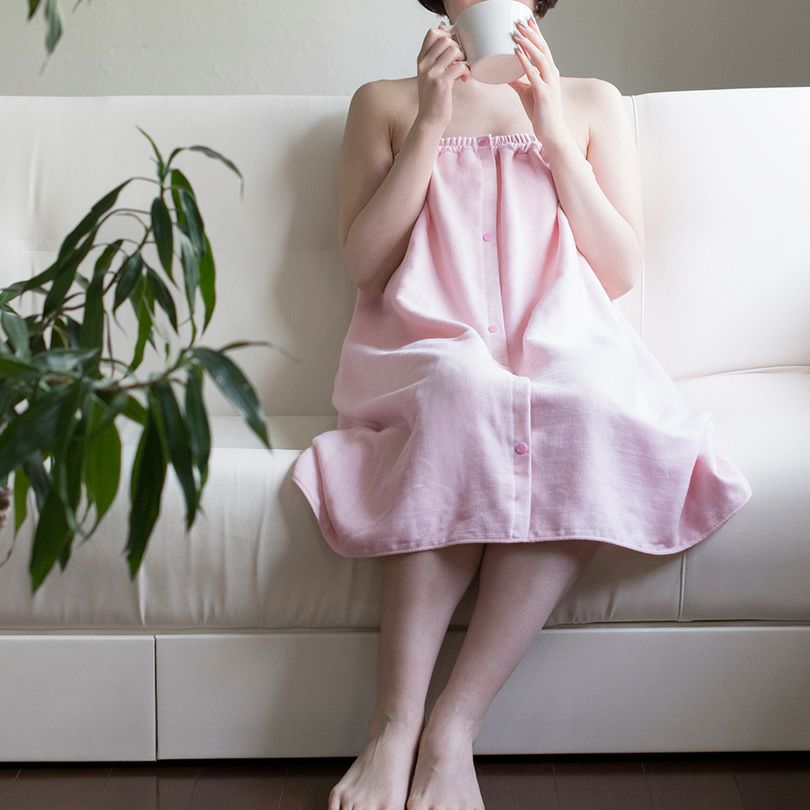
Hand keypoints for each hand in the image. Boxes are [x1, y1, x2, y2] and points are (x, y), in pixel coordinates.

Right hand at [414, 22, 471, 130]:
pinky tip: (464, 79)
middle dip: (458, 47)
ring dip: (463, 58)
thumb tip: (444, 29)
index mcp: (421, 60)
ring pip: (453, 50)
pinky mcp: (441, 83)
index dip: (446, 34)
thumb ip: (436, 55)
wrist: (429, 120)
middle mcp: (424, 64)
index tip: (454, 46)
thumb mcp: (430, 74)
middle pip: (445, 39)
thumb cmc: (433, 98)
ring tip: (462, 69)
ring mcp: (432, 73)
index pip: (432, 33)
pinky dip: (466, 71)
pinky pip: (460, 66)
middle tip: (460, 61)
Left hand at [507, 17, 569, 147]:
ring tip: (516, 33)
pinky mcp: (544, 94)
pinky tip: (517, 53)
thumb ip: (517, 81)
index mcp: (549, 72)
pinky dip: (525, 62)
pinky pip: (534, 74)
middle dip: (531, 33)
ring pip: (540, 57)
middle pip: (542, 47)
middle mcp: (552, 74)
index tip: (527, 20)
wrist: (551, 132)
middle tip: (518, 21)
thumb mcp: (526, 93)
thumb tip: (504, 73)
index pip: (543, 47)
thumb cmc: (540, 113)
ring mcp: (549, 83)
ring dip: (528, 43)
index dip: (535, 33)